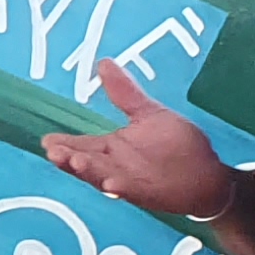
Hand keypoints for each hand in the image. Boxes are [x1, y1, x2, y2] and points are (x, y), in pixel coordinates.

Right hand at [44, 65, 232, 221]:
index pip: (82, 145)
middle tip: (54, 152)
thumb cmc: (177, 145)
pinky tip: (112, 183)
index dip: (64, 144)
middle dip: (69, 158)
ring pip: (102, 176)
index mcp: (112, 147)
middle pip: (86, 162)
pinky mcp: (148, 192)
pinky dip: (120, 188)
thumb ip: (124, 92)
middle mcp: (115, 165)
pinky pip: (130, 190)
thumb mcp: (148, 113)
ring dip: (89, 172)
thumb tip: (103, 62)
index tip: (47, 140)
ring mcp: (130, 180)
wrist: (207, 172)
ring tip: (76, 163)